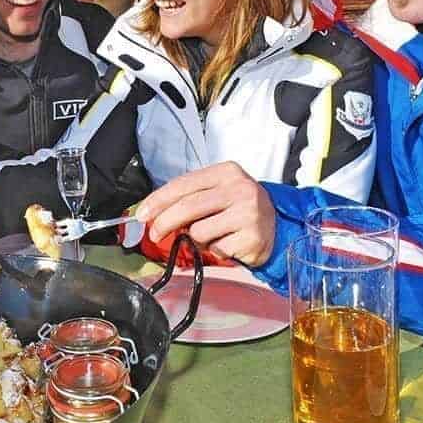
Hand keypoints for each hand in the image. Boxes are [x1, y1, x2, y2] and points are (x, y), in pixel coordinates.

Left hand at [135, 161, 275, 266]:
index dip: (158, 200)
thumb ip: (191, 197)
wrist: (279, 225)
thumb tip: (156, 214)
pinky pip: (216, 249)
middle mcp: (239, 189)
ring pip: (199, 232)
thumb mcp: (219, 191)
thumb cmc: (239, 208)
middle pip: (188, 207)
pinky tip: (228, 242)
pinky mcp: (251, 238)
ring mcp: (247, 213)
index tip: (143, 214)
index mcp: (226, 172)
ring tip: (213, 234)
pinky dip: (216, 250)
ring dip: (197, 239)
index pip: (183, 184)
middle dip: (164, 222)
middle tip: (154, 233)